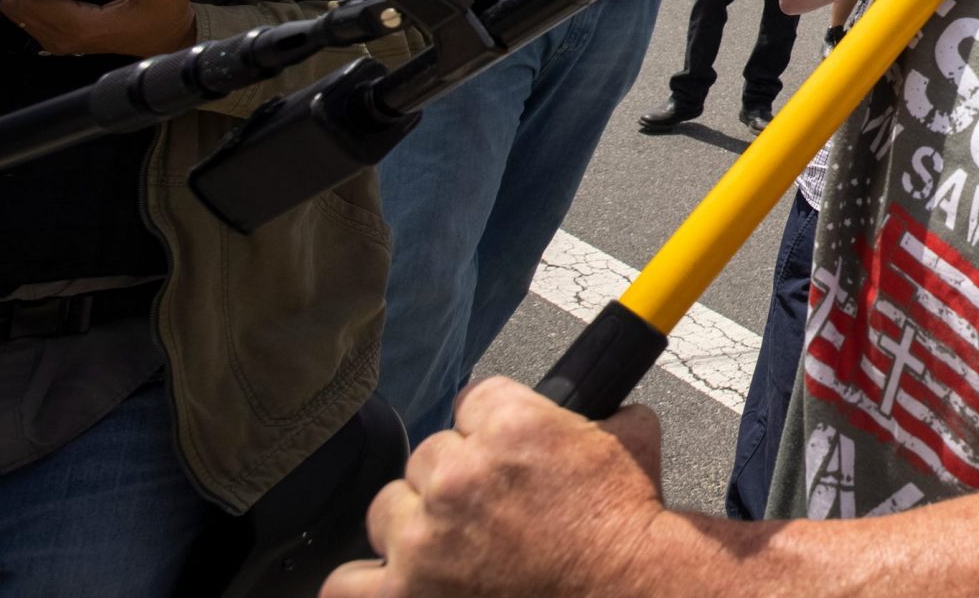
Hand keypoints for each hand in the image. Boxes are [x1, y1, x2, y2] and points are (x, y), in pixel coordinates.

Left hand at [2, 0, 194, 57]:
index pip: (29, 3)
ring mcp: (62, 41)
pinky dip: (27, 1)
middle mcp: (66, 37)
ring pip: (18, 16)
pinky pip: (30, 20)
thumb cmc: (164, 19)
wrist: (170, 40)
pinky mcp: (64, 39)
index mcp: (82, 26)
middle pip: (15, 10)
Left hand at [322, 378, 675, 597]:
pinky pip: (346, 583)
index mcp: (510, 425)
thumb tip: (607, 403)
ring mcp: (425, 539)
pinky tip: (397, 582)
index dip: (493, 430)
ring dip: (415, 526)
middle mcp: (458, 475)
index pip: (473, 401)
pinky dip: (368, 583)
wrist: (630, 595)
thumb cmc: (629, 528)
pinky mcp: (406, 595)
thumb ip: (605, 412)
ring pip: (387, 508)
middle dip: (458, 481)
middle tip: (491, 512)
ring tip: (452, 548)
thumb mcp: (633, 442)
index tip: (505, 456)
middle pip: (428, 456)